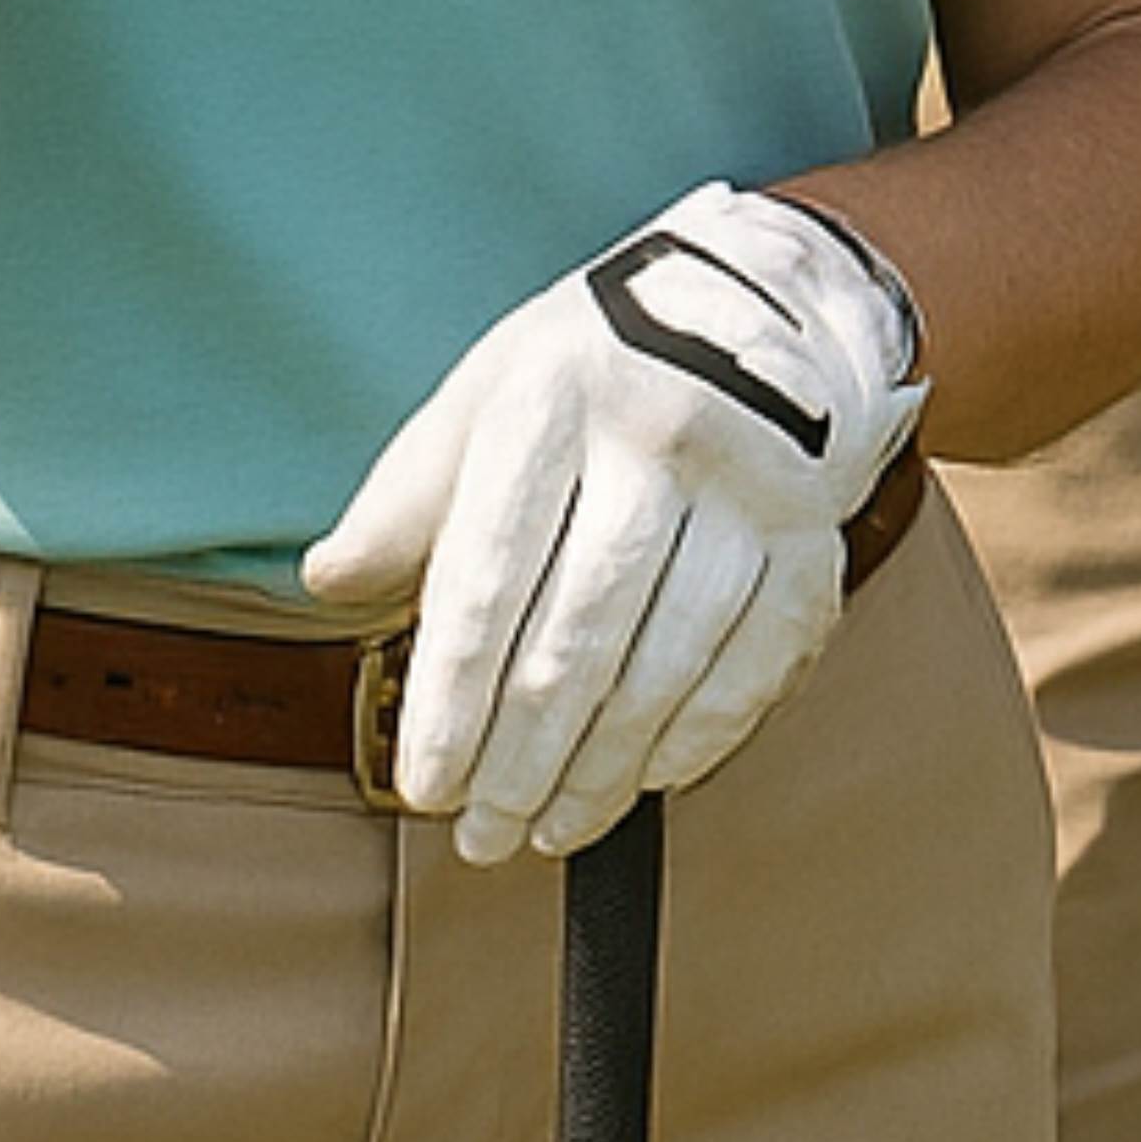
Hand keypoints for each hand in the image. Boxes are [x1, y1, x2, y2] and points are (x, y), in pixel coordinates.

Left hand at [301, 186, 928, 868]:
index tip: (427, 786)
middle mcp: (660, 431)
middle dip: (518, 764)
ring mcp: (750, 485)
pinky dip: (693, 743)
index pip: (488, 580)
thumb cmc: (588, 374)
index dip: (450, 702)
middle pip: (575, 640)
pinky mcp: (812, 536)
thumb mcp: (483, 398)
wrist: (751, 305)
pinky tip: (642, 781)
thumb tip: (328, 580)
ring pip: (662, 669)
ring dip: (598, 774)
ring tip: (547, 828)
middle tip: (480, 836)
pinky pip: (751, 670)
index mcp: (554, 395)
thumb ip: (405, 496)